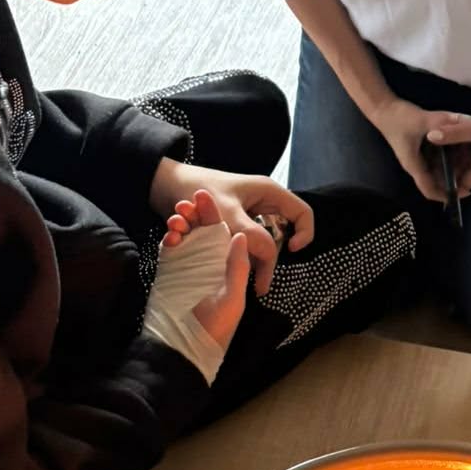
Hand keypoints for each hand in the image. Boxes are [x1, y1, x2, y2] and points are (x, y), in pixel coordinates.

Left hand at [154, 159, 314, 292]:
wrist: (165, 184)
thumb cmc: (197, 188)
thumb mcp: (225, 212)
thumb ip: (249, 233)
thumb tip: (269, 256)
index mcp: (269, 193)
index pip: (302, 214)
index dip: (305, 234)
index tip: (291, 252)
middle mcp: (263, 203)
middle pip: (283, 234)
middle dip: (271, 259)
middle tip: (259, 285)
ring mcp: (250, 214)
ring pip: (263, 243)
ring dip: (251, 260)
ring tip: (243, 281)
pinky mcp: (236, 224)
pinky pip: (247, 244)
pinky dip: (238, 256)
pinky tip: (227, 268)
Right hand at [159, 188, 253, 351]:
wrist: (184, 348)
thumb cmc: (215, 328)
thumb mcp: (232, 298)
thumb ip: (236, 268)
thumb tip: (240, 236)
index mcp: (226, 264)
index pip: (221, 232)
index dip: (213, 213)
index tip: (204, 194)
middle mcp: (207, 261)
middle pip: (200, 229)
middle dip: (193, 213)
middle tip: (185, 201)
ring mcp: (187, 265)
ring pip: (183, 236)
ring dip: (179, 224)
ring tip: (177, 217)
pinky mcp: (169, 272)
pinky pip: (168, 250)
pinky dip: (168, 240)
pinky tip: (169, 236)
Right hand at [370, 97, 470, 201]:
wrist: (384, 108)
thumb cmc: (399, 118)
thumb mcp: (422, 120)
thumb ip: (443, 121)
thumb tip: (467, 120)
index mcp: (414, 165)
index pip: (430, 190)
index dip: (447, 195)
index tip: (466, 192)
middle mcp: (417, 165)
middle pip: (437, 182)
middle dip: (455, 181)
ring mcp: (419, 157)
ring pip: (438, 171)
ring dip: (454, 169)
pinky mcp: (421, 149)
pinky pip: (437, 159)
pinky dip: (450, 157)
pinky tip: (462, 148)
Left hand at [431, 94, 470, 193]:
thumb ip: (454, 133)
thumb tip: (430, 136)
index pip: (466, 183)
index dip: (451, 185)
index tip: (433, 180)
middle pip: (465, 170)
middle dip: (449, 169)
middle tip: (427, 164)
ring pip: (466, 157)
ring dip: (453, 155)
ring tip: (432, 151)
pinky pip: (469, 146)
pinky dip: (459, 144)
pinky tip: (447, 136)